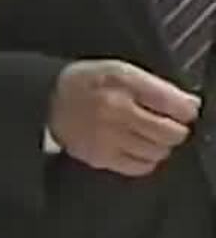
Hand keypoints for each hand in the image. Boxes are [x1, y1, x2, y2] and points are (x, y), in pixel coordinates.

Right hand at [48, 60, 199, 176]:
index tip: (180, 111)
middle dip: (173, 129)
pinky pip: (140, 167)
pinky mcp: (100, 156)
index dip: (184, 110)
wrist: (46, 99)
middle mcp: (116, 111)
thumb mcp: (121, 70)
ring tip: (144, 134)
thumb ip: (159, 87)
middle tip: (162, 123)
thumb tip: (191, 105)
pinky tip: (133, 146)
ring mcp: (108, 136)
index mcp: (124, 83)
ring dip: (158, 145)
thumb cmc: (86, 82)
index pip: (177, 106)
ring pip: (159, 152)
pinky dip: (144, 159)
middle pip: (172, 133)